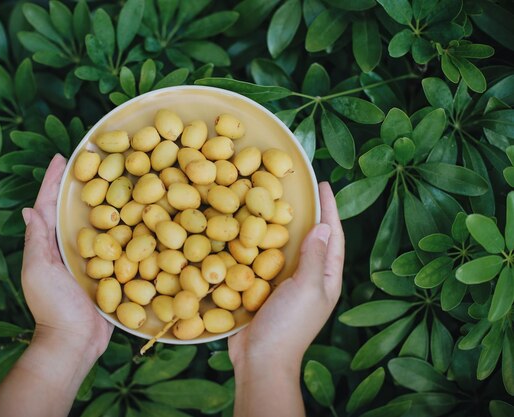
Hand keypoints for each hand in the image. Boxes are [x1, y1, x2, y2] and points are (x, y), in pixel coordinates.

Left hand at [0, 155, 113, 416]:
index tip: (63, 156)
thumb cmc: (53, 307)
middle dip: (86, 183)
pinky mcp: (113, 272)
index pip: (50, 205)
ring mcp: (95, 259)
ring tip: (125, 177)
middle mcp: (73, 247)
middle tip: (101, 158)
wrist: (76, 342)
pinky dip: (130, 229)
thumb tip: (27, 209)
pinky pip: (122, 245)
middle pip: (78, 209)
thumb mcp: (38, 271)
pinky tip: (144, 213)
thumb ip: (36, 241)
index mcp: (51, 245)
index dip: (54, 180)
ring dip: (111, 201)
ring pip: (103, 223)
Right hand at [229, 182, 343, 367]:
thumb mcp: (307, 289)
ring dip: (278, 225)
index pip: (333, 236)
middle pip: (311, 238)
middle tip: (295, 188)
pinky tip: (246, 229)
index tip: (322, 184)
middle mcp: (308, 278)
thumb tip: (324, 226)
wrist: (260, 360)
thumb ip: (315, 258)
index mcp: (326, 278)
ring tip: (269, 202)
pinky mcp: (262, 289)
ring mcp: (285, 284)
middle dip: (306, 213)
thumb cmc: (289, 326)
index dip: (330, 209)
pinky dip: (257, 243)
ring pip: (285, 247)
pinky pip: (262, 259)